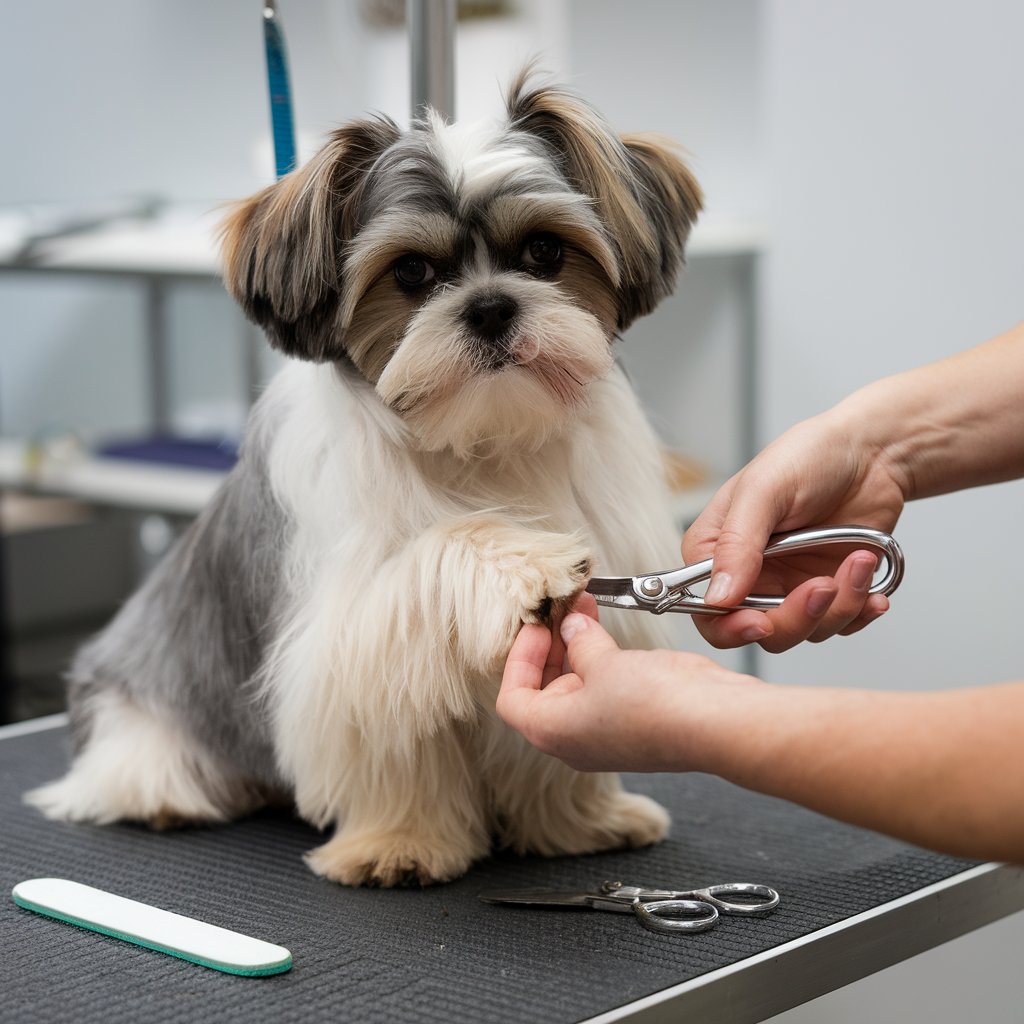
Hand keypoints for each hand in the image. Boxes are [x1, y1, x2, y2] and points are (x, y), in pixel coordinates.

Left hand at [497, 594, 756, 772]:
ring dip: (577, 646)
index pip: (512, 698)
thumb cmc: (655, 705)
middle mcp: (575, 741)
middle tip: (560, 611)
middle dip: (551, 646)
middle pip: (543, 692)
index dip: (519, 657)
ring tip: (583, 609)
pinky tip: (607, 630)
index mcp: (552, 733)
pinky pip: (606, 688)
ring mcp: (606, 734)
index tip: (537, 626)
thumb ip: (579, 641)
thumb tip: (571, 627)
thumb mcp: (602, 662)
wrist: (715, 722)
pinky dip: (601, 658)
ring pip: (576, 687)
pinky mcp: (635, 723)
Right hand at [683, 410, 907, 651]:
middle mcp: (750, 574)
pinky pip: (840, 625)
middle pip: (758, 630)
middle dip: (796, 617)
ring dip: (839, 605)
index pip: (706, 609)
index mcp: (716, 549)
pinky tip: (868, 580)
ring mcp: (789, 585)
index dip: (729, 626)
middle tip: (823, 585)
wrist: (873, 452)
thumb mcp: (764, 489)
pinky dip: (859, 609)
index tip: (759, 622)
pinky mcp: (828, 591)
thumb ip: (736, 543)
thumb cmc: (810, 455)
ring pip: (804, 632)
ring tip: (858, 561)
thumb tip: (717, 595)